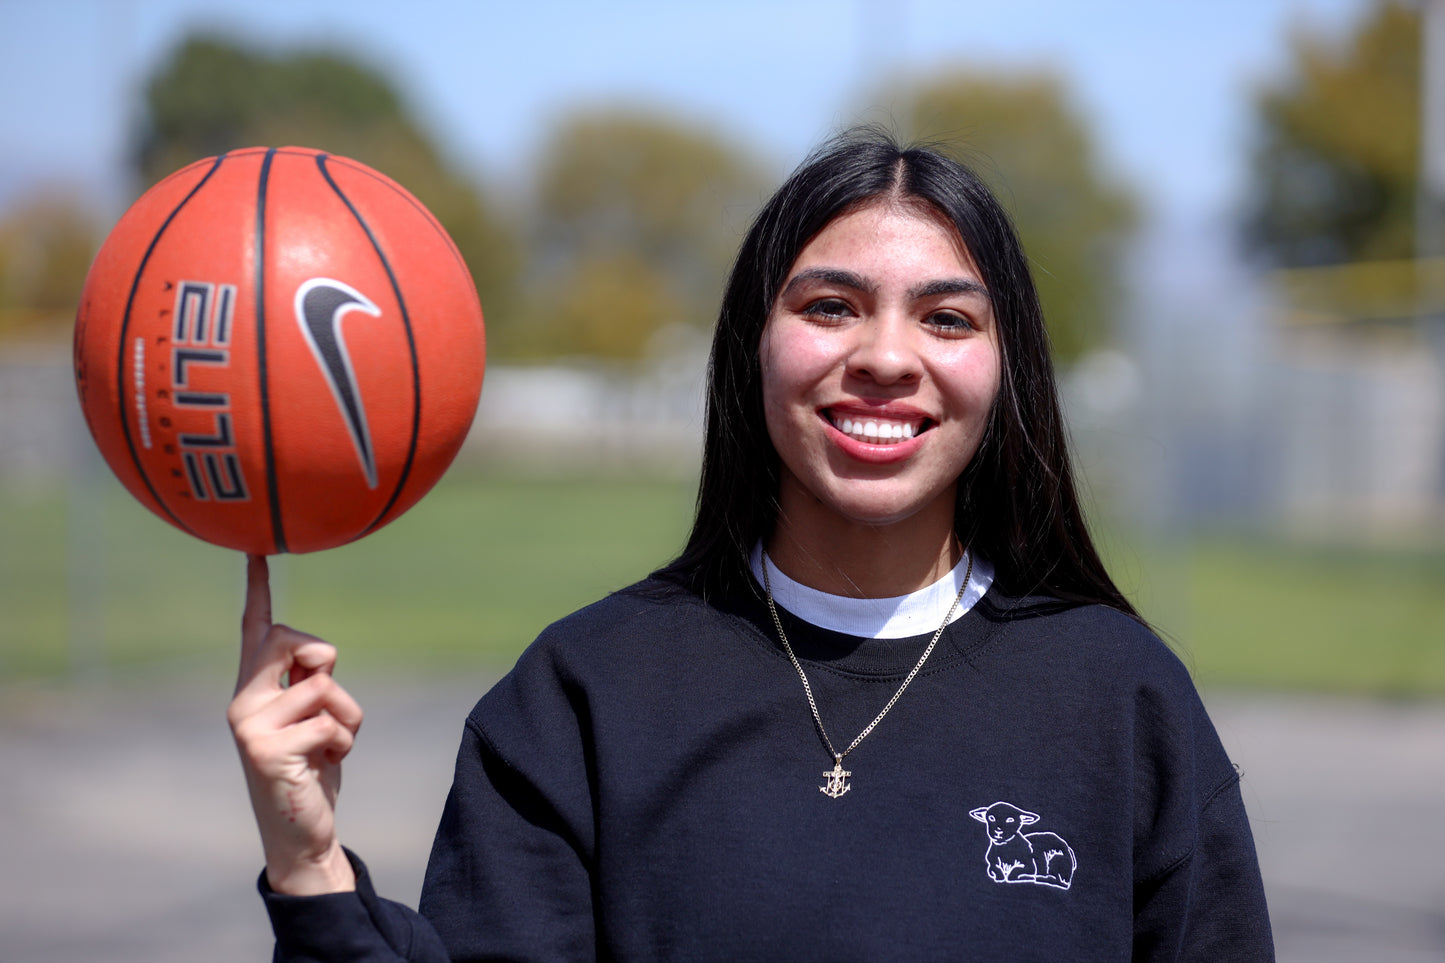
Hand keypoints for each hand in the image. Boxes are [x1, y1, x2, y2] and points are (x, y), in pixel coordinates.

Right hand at [227, 554, 361, 894]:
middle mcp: (241, 699)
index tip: (256, 548)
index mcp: (253, 686)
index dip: (258, 588)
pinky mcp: (265, 749)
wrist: (301, 832)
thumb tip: (318, 659)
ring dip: (346, 716)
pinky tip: (325, 766)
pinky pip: (331, 722)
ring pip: (324, 685)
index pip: (256, 627)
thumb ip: (310, 682)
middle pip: (295, 640)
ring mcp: (248, 724)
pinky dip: (343, 744)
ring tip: (329, 746)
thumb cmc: (312, 768)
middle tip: (325, 701)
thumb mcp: (314, 717)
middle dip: (325, 662)